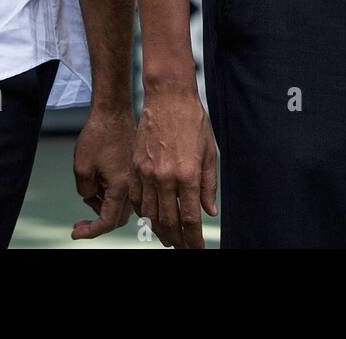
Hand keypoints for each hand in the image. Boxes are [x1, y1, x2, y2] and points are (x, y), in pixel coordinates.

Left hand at [71, 105, 135, 239]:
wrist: (113, 110)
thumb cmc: (98, 134)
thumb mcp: (82, 167)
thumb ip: (86, 191)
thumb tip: (91, 197)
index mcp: (122, 187)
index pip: (107, 221)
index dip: (90, 231)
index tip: (75, 233)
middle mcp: (133, 185)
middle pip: (117, 217)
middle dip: (97, 221)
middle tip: (79, 222)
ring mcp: (135, 177)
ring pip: (121, 205)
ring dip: (103, 206)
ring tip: (88, 191)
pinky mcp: (133, 169)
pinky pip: (123, 191)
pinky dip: (110, 194)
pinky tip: (97, 181)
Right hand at [131, 90, 218, 247]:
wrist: (168, 96)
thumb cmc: (192, 120)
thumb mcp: (209, 152)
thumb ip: (208, 185)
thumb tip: (209, 211)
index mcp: (187, 174)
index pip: (190, 219)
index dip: (193, 240)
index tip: (197, 249)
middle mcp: (165, 177)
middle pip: (168, 221)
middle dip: (177, 239)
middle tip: (182, 247)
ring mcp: (147, 172)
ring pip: (150, 213)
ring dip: (159, 230)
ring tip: (168, 237)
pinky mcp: (135, 165)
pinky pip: (137, 198)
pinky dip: (143, 212)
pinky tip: (150, 217)